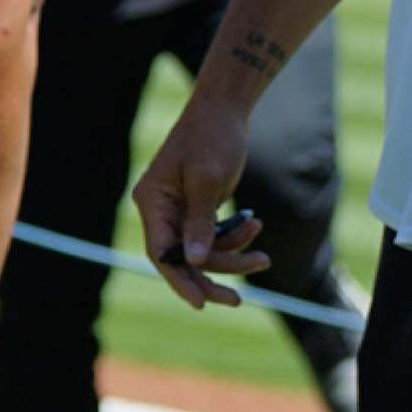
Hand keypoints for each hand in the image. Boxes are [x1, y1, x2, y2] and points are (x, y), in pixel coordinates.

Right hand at [133, 102, 267, 310]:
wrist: (227, 108)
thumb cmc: (213, 136)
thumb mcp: (208, 179)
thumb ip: (200, 221)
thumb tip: (194, 262)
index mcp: (153, 202)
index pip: (162, 253)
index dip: (180, 280)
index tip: (200, 303)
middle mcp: (161, 209)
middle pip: (183, 258)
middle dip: (213, 275)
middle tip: (238, 300)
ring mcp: (180, 210)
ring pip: (203, 249)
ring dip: (232, 251)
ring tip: (259, 238)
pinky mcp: (199, 207)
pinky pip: (214, 235)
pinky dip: (234, 236)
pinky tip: (255, 225)